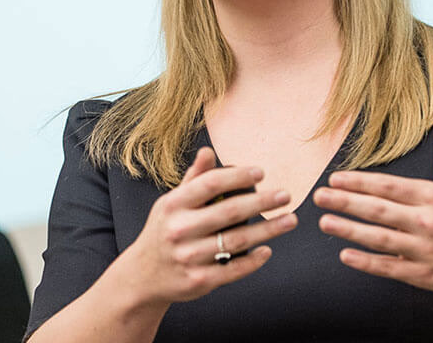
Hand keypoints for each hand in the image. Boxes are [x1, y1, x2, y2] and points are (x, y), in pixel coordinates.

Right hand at [121, 147, 297, 305]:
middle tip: (285, 195)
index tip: (261, 173)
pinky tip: (268, 250)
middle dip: (262, 202)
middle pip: (229, 212)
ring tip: (289, 220)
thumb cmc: (164, 231)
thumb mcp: (171, 203)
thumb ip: (193, 179)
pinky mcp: (199, 281)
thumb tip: (208, 151)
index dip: (237, 176)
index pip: (210, 184)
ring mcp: (189, 257)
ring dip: (268, 230)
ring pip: (236, 241)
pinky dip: (253, 260)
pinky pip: (233, 269)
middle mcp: (179, 230)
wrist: (143, 276)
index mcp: (173, 205)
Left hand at [312, 119, 432, 294]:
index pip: (389, 187)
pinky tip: (345, 255)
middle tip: (317, 195)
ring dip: (350, 230)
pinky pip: (391, 267)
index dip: (360, 182)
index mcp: (432, 197)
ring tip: (324, 221)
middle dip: (346, 202)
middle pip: (379, 210)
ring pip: (381, 239)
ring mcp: (425, 250)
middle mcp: (427, 222)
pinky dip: (368, 262)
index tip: (335, 178)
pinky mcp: (424, 275)